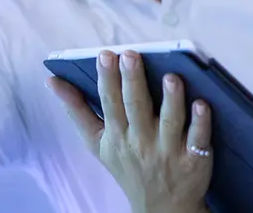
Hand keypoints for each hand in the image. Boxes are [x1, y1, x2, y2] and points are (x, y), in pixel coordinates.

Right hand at [49, 51, 213, 212]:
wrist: (160, 206)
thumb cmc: (127, 166)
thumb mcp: (96, 143)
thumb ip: (76, 110)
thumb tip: (51, 81)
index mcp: (116, 134)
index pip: (109, 102)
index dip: (107, 78)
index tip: (105, 55)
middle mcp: (141, 141)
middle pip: (136, 107)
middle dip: (132, 81)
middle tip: (130, 55)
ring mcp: (168, 150)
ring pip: (169, 121)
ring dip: (170, 99)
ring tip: (170, 77)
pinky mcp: (194, 158)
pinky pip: (198, 138)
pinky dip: (201, 122)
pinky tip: (202, 104)